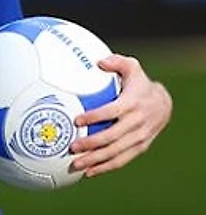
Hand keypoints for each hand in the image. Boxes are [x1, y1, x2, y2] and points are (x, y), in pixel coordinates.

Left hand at [69, 54, 172, 177]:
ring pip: (115, 153)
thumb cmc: (139, 84)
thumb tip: (99, 62)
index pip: (111, 112)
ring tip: (75, 164)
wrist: (163, 104)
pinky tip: (88, 172)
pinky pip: (121, 160)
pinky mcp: (139, 148)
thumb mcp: (132, 68)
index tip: (77, 120)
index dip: (94, 117)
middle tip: (71, 147)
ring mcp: (139, 138)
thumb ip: (117, 61)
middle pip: (111, 137)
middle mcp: (136, 123)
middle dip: (91, 144)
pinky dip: (105, 168)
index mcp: (132, 104)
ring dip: (95, 160)